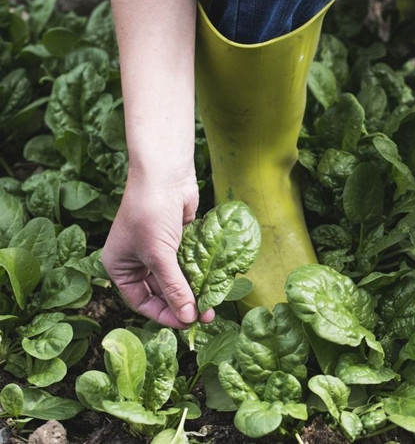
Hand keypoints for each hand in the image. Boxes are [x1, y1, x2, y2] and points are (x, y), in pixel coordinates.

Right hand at [102, 171, 213, 327]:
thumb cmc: (151, 212)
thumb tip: (188, 316)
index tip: (186, 324)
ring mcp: (158, 250)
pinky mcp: (177, 241)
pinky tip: (212, 285)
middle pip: (161, 292)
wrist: (165, 174)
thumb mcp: (159, 255)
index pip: (141, 302)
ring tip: (211, 305)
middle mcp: (137, 260)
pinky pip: (188, 265)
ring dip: (193, 292)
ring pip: (177, 280)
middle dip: (182, 304)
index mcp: (120, 267)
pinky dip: (198, 274)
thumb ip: (174, 288)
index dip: (164, 314)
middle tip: (204, 316)